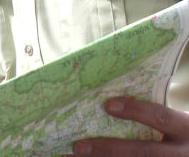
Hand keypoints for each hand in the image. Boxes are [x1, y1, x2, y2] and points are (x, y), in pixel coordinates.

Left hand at [72, 97, 188, 155]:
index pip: (160, 117)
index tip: (107, 105)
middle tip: (79, 147)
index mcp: (186, 129)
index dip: (135, 111)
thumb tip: (106, 106)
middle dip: (109, 150)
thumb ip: (152, 118)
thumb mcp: (177, 124)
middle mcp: (182, 153)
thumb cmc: (180, 135)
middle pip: (144, 152)